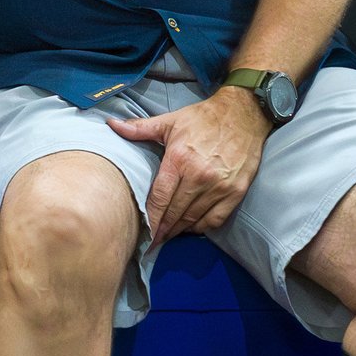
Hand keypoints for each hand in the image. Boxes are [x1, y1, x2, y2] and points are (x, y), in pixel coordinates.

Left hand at [107, 88, 268, 242]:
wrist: (243, 114)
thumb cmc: (203, 118)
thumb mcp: (170, 121)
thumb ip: (140, 128)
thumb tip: (112, 125)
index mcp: (179, 159)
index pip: (160, 198)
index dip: (151, 219)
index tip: (144, 232)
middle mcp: (200, 176)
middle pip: (175, 212)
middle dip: (162, 230)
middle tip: (153, 242)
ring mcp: (219, 186)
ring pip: (194, 218)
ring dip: (179, 230)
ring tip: (168, 237)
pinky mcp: (236, 191)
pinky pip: (215, 219)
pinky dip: (202, 227)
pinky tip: (191, 228)